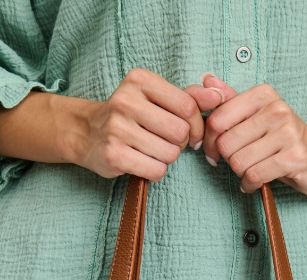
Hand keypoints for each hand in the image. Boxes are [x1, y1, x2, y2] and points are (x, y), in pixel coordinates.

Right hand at [69, 68, 213, 181]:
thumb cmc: (130, 115)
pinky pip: (156, 171)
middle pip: (180, 132)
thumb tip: (219, 96)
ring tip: (151, 151)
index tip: (190, 133)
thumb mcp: (156, 98)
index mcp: (140, 80)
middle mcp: (126, 101)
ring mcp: (118, 129)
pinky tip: (143, 163)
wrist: (87, 132)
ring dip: (166, 159)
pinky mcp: (114, 155)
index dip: (196, 125)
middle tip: (165, 142)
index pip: (187, 106)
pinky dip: (155, 172)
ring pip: (169, 154)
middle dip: (179, 144)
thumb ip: (189, 97)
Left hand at [198, 74, 306, 196]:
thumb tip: (206, 79)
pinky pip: (255, 175)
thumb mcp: (257, 115)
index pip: (217, 120)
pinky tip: (255, 182)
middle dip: (227, 161)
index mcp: (263, 95)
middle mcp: (276, 109)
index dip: (209, 142)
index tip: (215, 153)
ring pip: (239, 162)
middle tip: (238, 164)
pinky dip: (250, 184)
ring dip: (241, 173)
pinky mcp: (295, 158)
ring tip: (251, 171)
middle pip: (226, 144)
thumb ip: (231, 100)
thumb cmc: (284, 139)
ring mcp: (288, 133)